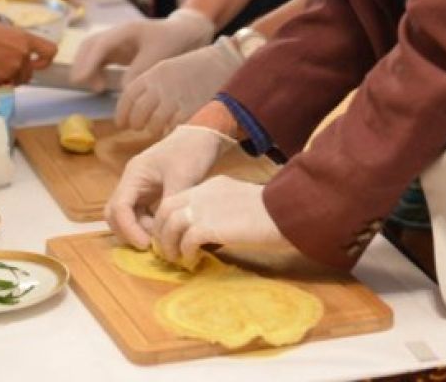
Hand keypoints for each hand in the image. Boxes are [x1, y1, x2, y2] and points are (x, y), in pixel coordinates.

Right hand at [0, 17, 56, 85]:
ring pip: (17, 81)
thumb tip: (24, 55)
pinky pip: (5, 85)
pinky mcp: (1, 78)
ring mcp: (13, 67)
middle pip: (30, 73)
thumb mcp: (9, 32)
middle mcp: (24, 54)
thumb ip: (20, 44)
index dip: (46, 60)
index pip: (50, 52)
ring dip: (10, 78)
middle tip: (7, 67)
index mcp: (27, 40)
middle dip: (21, 73)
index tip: (38, 63)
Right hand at [71, 8, 214, 91]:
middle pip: (89, 45)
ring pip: (91, 53)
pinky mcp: (118, 52)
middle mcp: (117, 34)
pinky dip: (95, 72)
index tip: (81, 78)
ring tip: (97, 88)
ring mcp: (116, 42)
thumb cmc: (173, 41)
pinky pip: (99, 61)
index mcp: (127, 30)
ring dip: (87, 69)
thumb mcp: (158, 56)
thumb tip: (123, 89)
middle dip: (81, 64)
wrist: (184, 33)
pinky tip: (101, 86)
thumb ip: (140, 71)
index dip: (89, 61)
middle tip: (80, 83)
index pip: (101, 44)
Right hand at [105, 125, 234, 249]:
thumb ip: (170, 203)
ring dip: (140, 231)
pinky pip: (142, 214)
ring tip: (164, 239)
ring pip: (128, 217)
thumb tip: (166, 230)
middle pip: (116, 214)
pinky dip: (149, 226)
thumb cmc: (191, 151)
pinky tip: (166, 231)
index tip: (147, 245)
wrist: (204, 135)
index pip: (119, 207)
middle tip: (153, 245)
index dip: (129, 229)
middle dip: (129, 232)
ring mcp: (140, 188)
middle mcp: (132, 182)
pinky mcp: (151, 193)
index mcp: (134, 175)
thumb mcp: (183, 177)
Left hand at [110, 36, 246, 135]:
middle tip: (139, 128)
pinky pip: (173, 129)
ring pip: (154, 125)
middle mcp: (161, 87)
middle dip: (136, 124)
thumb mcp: (169, 68)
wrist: (226, 61)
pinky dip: (171, 132)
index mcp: (153, 74)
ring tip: (159, 130)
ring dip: (154, 130)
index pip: (128, 97)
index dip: (122, 113)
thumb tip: (135, 108)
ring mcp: (176, 100)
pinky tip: (175, 129)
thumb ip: (151, 86)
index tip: (122, 123)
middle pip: (138, 114)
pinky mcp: (191, 111)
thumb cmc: (197, 67)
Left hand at [152, 176, 287, 265]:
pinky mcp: (209, 226)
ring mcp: (204, 208)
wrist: (285, 212)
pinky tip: (192, 260)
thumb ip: (223, 209)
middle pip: (165, 209)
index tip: (172, 234)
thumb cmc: (273, 211)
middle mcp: (203, 193)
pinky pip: (185, 240)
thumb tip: (214, 229)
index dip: (169, 218)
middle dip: (160, 230)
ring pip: (169, 224)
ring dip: (168, 244)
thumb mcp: (241, 202)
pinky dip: (185, 252)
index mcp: (212, 185)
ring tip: (176, 258)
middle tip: (166, 249)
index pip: (178, 198)